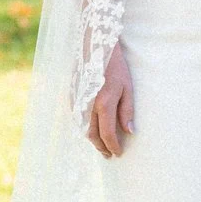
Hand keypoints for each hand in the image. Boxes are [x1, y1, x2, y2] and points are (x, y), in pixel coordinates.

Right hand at [87, 44, 134, 158]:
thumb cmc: (115, 66)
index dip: (113, 146)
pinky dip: (85, 127)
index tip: (119, 153)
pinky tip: (92, 129)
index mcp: (103, 104)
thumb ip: (127, 111)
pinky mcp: (71, 96)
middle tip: (109, 154)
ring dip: (92, 139)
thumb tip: (129, 131)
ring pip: (83, 128)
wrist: (95, 47)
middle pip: (93, 135)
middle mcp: (87, 106)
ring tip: (102, 145)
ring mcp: (77, 102)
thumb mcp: (127, 87)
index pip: (108, 134)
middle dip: (102, 147)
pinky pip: (77, 118)